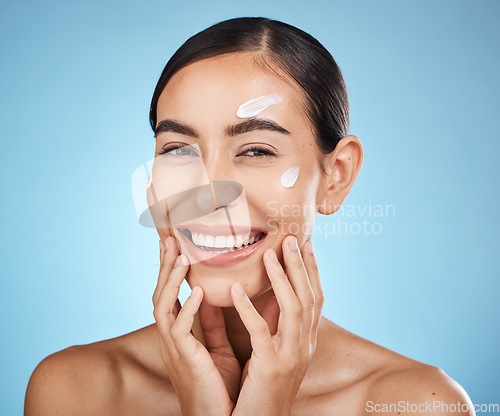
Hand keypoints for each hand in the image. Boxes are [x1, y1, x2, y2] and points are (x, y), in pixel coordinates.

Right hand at [152, 237, 239, 415]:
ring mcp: (174, 348)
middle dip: (165, 266)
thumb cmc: (218, 386)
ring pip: (162, 307)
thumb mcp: (218, 347)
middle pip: (160, 294)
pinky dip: (188, 309)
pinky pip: (180, 330)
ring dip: (172, 281)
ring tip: (183, 256)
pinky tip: (199, 291)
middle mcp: (172, 338)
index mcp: (180, 334)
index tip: (177, 243)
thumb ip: (216, 322)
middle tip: (170, 238)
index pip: (171, 294)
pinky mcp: (184, 360)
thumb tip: (224, 294)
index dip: (172, 269)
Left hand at [230, 236, 323, 415]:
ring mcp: (291, 357)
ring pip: (293, 308)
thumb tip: (269, 294)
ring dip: (282, 279)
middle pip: (308, 297)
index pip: (315, 298)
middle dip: (301, 266)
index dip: (312, 271)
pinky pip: (261, 332)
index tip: (306, 244)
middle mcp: (305, 346)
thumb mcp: (273, 352)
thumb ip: (274, 324)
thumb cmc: (262, 389)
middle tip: (292, 238)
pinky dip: (248, 308)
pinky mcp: (271, 367)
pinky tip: (235, 289)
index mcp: (306, 341)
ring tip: (269, 254)